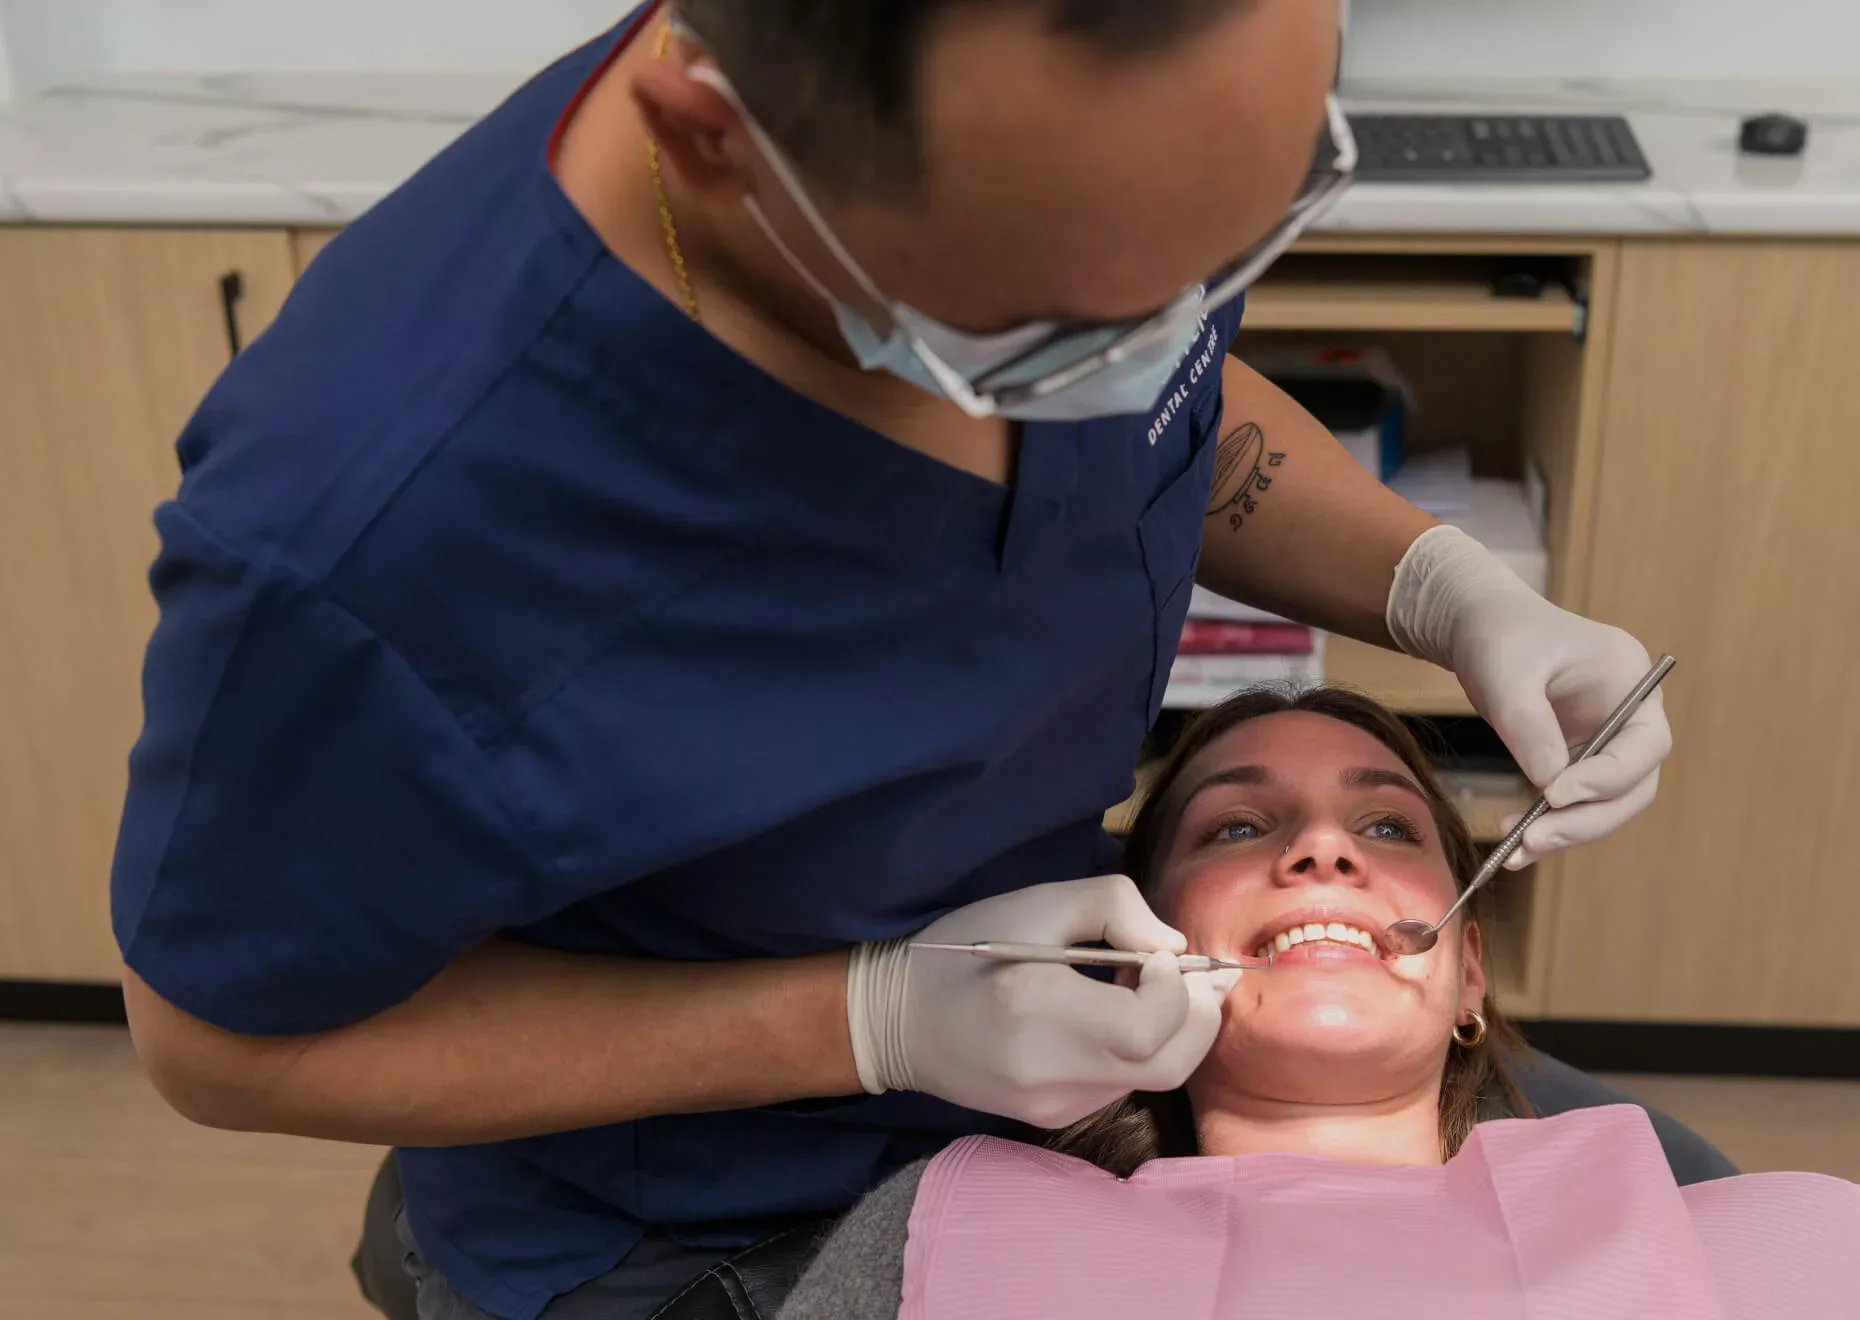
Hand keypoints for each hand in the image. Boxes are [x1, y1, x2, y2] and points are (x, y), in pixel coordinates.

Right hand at [845, 875, 1239, 1128]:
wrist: (895, 1019)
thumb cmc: (962, 947)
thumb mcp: (1035, 902)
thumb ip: (1115, 908)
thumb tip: (1173, 950)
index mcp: (1039, 1010)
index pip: (1148, 1027)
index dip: (1175, 989)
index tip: (1155, 954)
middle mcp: (1050, 1071)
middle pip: (1169, 1065)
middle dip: (1200, 1017)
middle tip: (1200, 974)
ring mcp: (1052, 1105)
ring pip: (1152, 1077)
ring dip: (1172, 1031)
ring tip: (1146, 986)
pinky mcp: (1052, 1118)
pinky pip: (1122, 1085)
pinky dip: (1140, 1049)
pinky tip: (1116, 1015)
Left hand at [1387, 526, 1671, 867]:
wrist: (1481, 627)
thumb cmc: (1500, 636)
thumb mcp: (1506, 673)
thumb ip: (1528, 725)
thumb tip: (1547, 786)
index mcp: (1630, 681)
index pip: (1645, 744)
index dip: (1608, 778)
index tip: (1556, 795)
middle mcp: (1631, 716)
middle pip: (1634, 786)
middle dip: (1587, 819)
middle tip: (1535, 839)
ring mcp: (1607, 741)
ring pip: (1607, 804)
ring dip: (1567, 832)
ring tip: (1516, 851)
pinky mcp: (1579, 761)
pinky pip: (1575, 804)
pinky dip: (1549, 825)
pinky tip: (1515, 844)